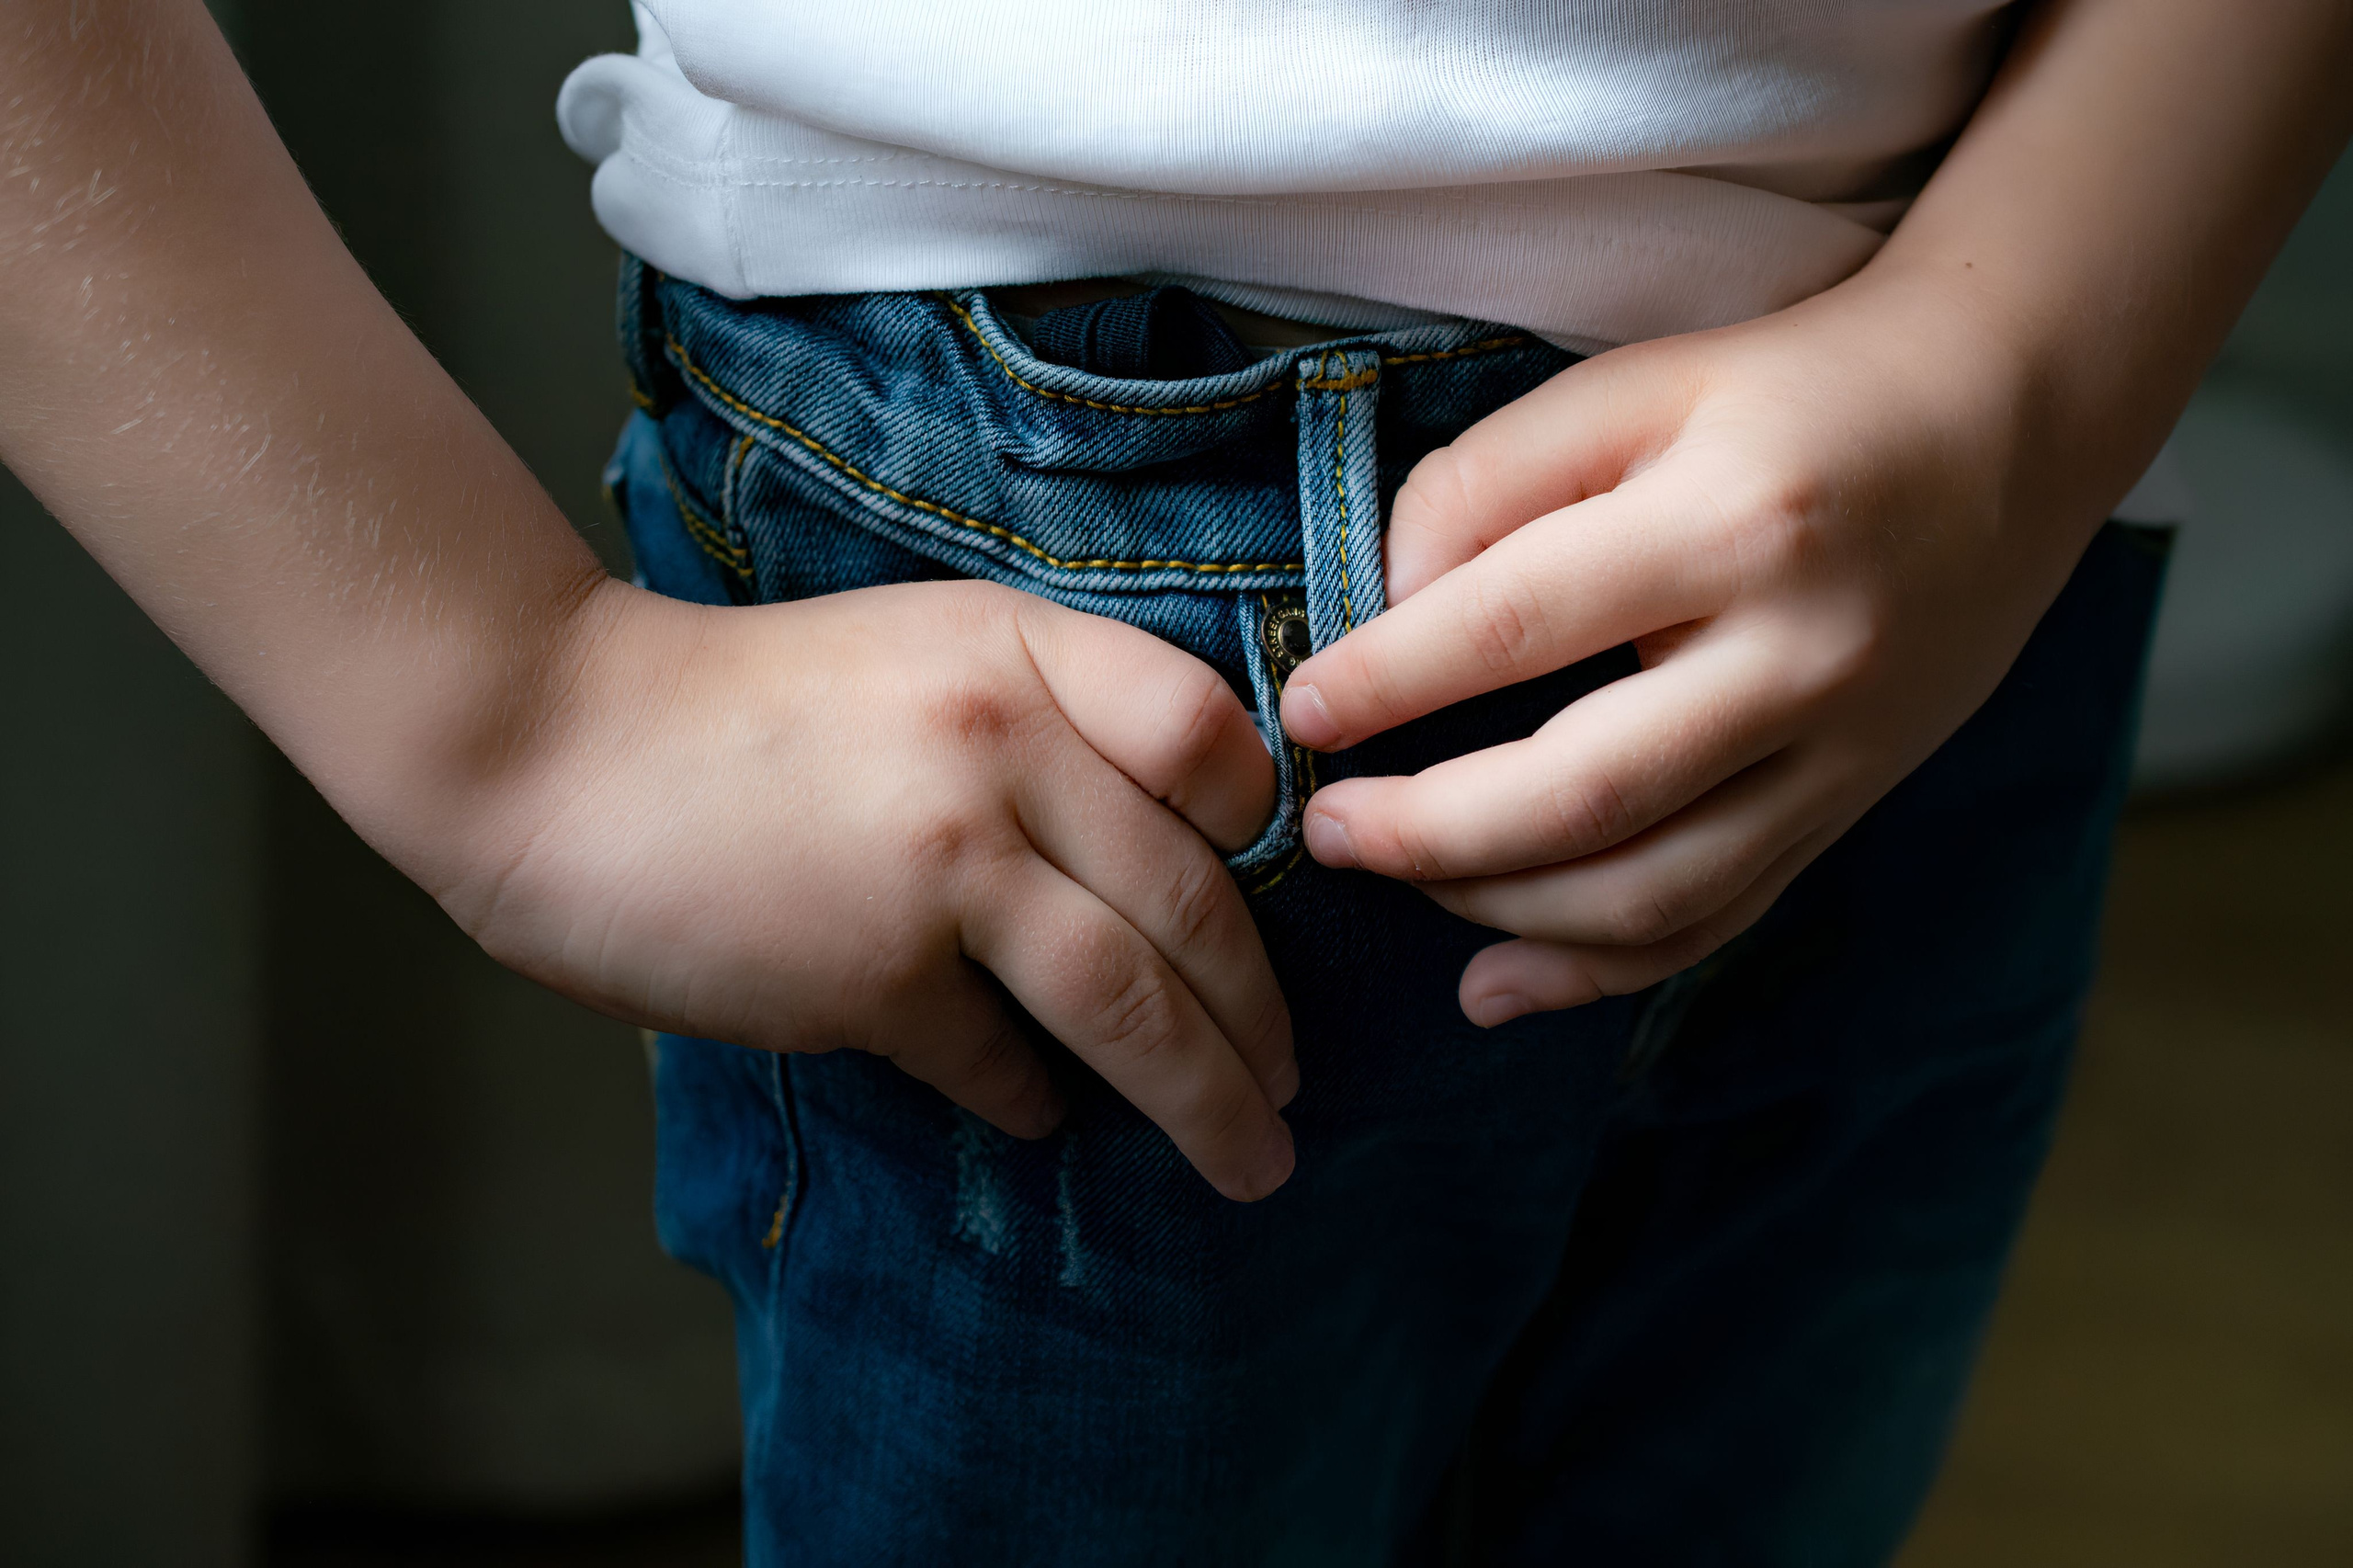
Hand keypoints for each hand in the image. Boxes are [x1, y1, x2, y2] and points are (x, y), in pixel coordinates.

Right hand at [435, 577, 1296, 1200]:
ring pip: (1132, 1002)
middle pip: (1194, 902)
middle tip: (1292, 1087)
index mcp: (1018, 650)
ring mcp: (942, 861)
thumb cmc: (742, 706)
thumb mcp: (916, 652)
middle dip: (1261, 1018)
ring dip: (1207, 1099)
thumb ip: (1040, 716)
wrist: (553, 740)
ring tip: (1252, 1159)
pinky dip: (1035, 1102)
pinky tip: (1043, 1118)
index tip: (1269, 899)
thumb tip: (1158, 857)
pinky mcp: (872, 971)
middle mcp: (1001, 744)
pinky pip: (1000, 1062)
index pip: (1210, 741)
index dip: (1259, 831)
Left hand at [1278, 275, 2117, 1026]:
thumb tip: (1386, 610)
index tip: (1302, 714)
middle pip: (1586, 792)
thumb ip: (1491, 480)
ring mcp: (1842, 750)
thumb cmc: (1786, 395)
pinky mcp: (1852, 804)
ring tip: (1398, 882)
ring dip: (1500, 910)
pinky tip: (1495, 983)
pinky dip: (1599, 971)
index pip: (1520, 622)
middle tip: (1328, 830)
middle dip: (1430, 833)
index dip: (1390, 681)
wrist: (2004, 423)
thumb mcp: (1634, 385)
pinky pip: (1718, 918)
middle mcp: (1801, 653)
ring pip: (1652, 888)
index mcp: (1734, 522)